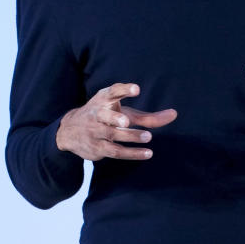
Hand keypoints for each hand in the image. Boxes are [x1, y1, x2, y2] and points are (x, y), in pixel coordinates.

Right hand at [55, 83, 177, 160]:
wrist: (70, 131)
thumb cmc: (105, 116)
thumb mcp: (124, 113)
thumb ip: (148, 117)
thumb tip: (174, 114)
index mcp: (104, 100)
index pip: (113, 92)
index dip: (124, 90)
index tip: (136, 89)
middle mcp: (98, 114)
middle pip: (106, 116)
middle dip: (116, 118)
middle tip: (128, 121)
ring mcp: (95, 132)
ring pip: (112, 135)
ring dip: (130, 136)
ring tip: (148, 137)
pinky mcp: (97, 148)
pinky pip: (115, 152)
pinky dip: (132, 153)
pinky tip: (147, 153)